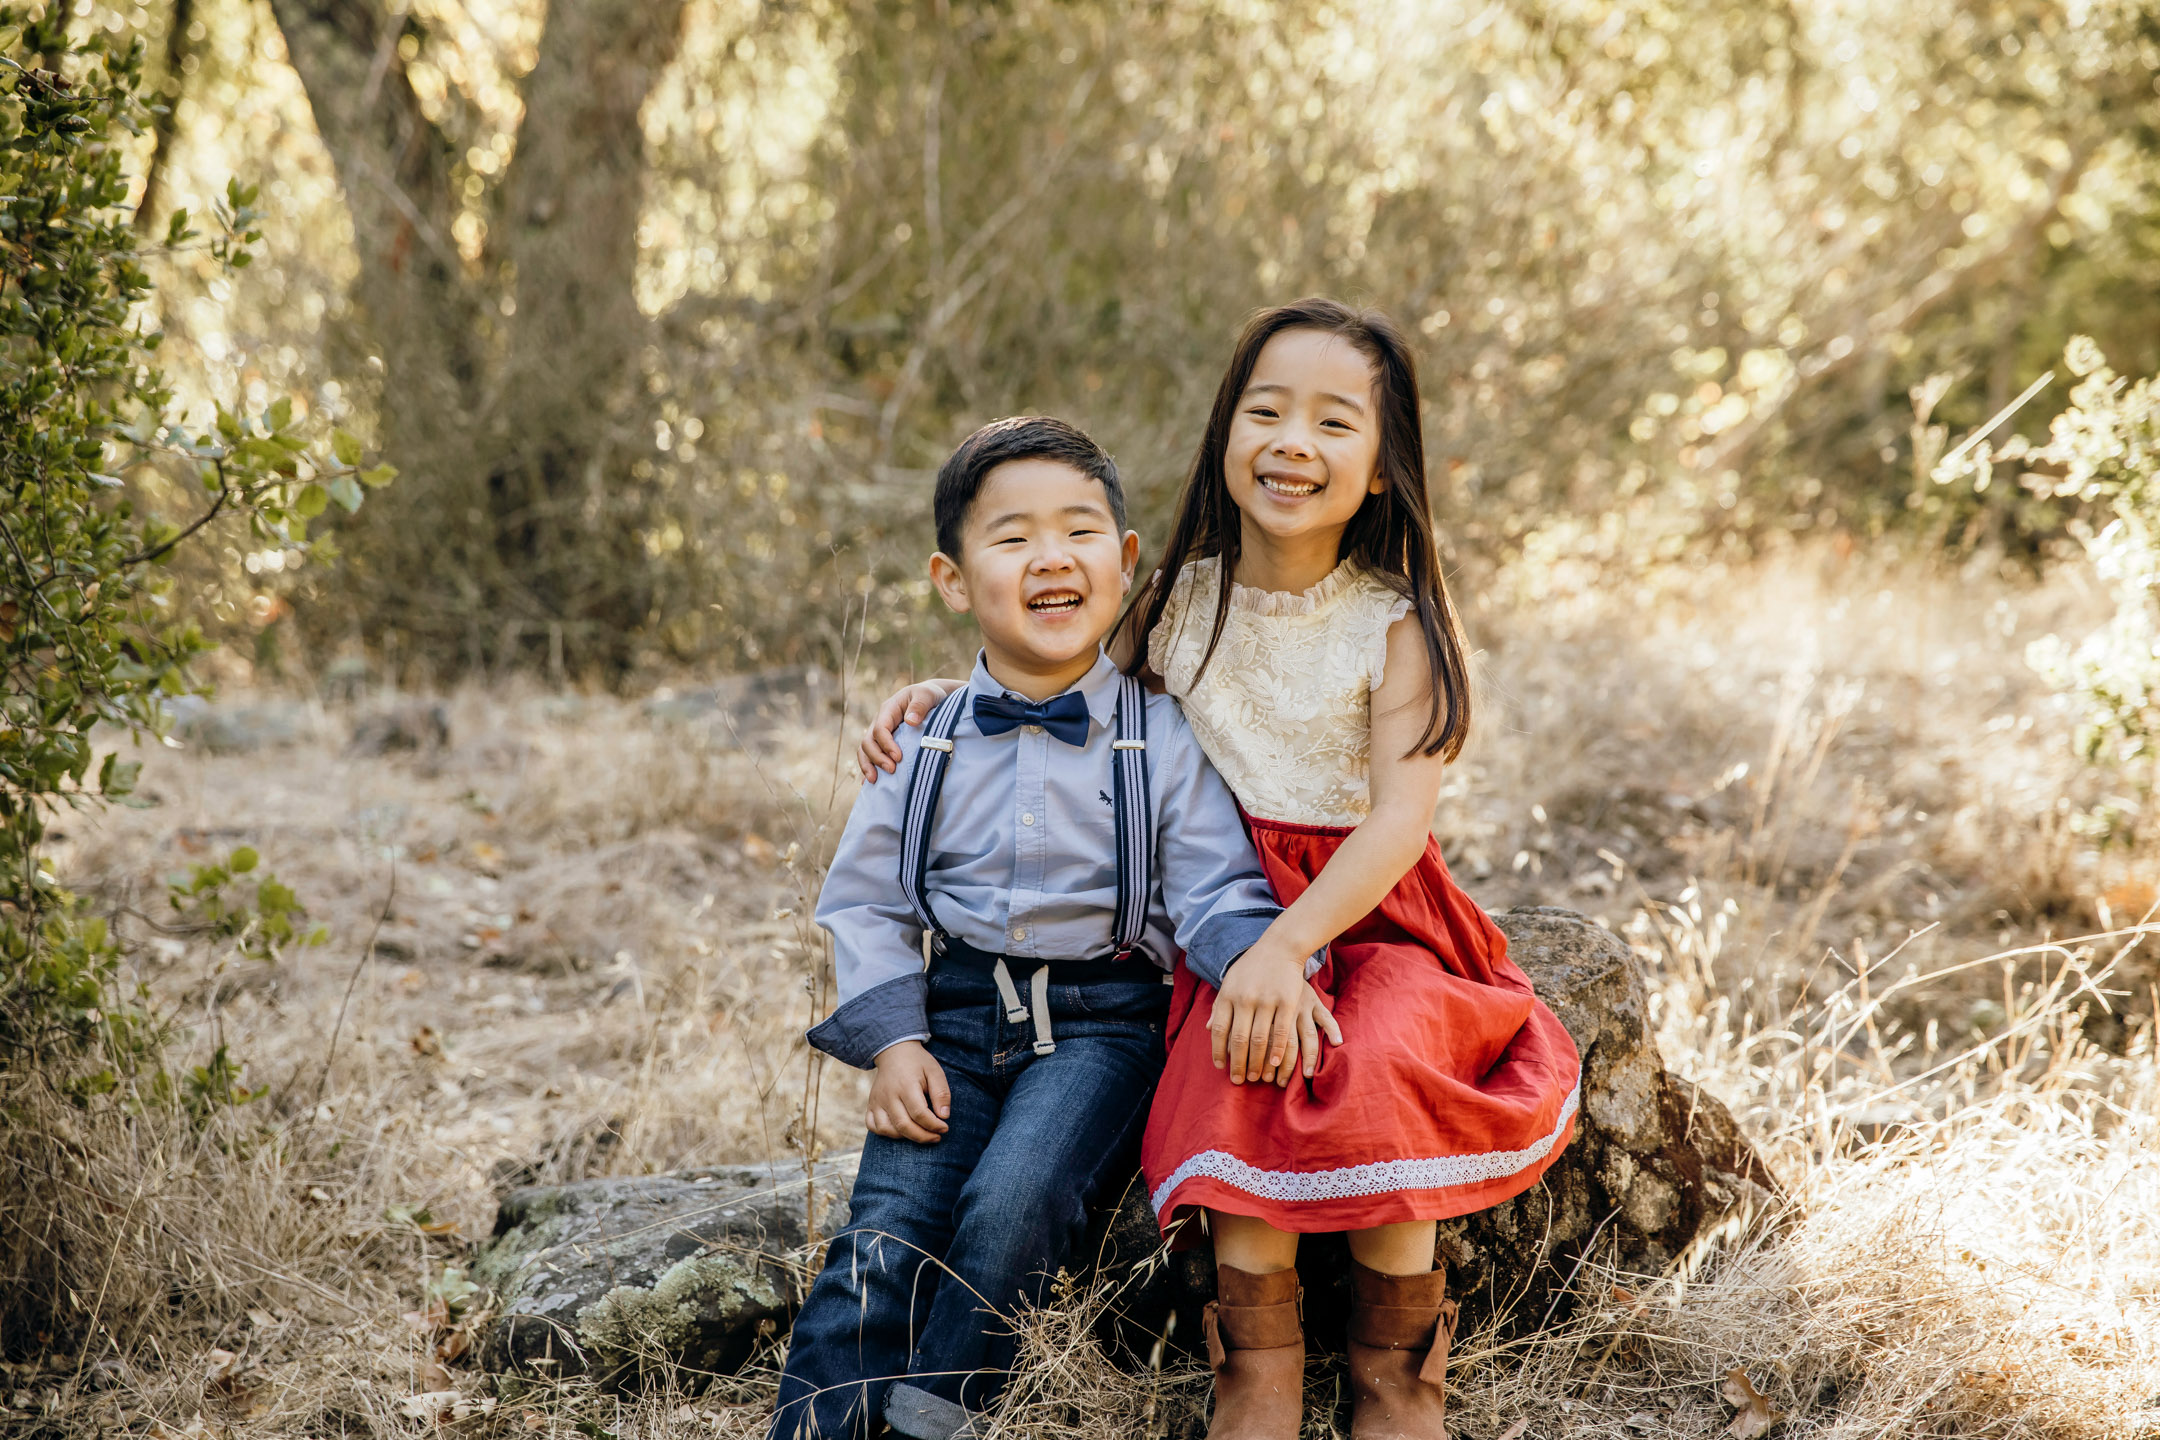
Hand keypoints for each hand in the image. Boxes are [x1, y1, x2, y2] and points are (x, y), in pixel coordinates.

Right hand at [856, 679, 965, 781]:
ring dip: (868, 765)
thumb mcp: (927, 695)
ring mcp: (880, 734)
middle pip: (868, 742)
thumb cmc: (929, 695)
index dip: (886, 744)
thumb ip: (920, 705)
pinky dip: (869, 769)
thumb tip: (910, 721)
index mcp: (888, 709)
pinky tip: (871, 784)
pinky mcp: (884, 743)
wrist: (932, 699)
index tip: (898, 757)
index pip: (880, 729)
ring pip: (865, 750)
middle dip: (877, 758)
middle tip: (891, 770)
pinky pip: (871, 756)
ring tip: (875, 781)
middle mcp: (880, 722)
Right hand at [866, 1040, 950, 1142]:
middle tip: (936, 1137)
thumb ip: (941, 1093)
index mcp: (906, 1085)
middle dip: (923, 1136)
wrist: (894, 1052)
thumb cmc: (918, 1063)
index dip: (934, 1125)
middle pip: (903, 1125)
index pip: (919, 1113)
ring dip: (905, 1137)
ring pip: (887, 1129)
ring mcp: (877, 1101)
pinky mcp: (871, 1104)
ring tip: (920, 1132)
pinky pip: (873, 1126)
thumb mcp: (935, 1071)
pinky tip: (901, 1130)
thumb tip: (944, 1116)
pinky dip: (886, 1133)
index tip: (945, 1128)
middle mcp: (888, 1095)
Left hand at [1208, 943, 1341, 1086]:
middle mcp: (1245, 998)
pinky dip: (1278, 1050)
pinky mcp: (1288, 1002)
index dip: (1219, 1051)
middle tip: (1239, 1080)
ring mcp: (1267, 1000)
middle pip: (1239, 1039)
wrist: (1279, 947)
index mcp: (1228, 995)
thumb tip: (1209, 1029)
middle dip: (1238, 1064)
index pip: (1220, 1030)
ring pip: (1260, 1039)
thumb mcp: (1230, 982)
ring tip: (1257, 1077)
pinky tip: (1276, 1064)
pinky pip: (1282, 1032)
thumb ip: (1219, 1006)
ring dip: (1258, 1062)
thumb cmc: (1251, 968)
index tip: (1221, 1067)